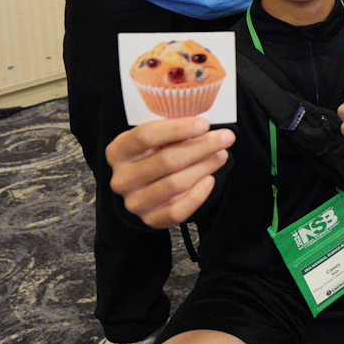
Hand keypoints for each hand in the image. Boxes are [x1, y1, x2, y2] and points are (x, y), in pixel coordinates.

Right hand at [106, 117, 231, 227]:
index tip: (204, 124)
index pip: (145, 136)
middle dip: (201, 147)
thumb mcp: (155, 138)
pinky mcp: (150, 220)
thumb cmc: (153, 153)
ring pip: (174, 184)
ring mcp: (134, 202)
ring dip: (204, 167)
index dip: (177, 129)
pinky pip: (177, 211)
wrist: (144, 186)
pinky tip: (209, 180)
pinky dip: (197, 195)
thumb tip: (203, 124)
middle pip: (166, 160)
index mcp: (118, 151)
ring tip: (221, 154)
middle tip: (226, 138)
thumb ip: (172, 130)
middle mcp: (122, 178)